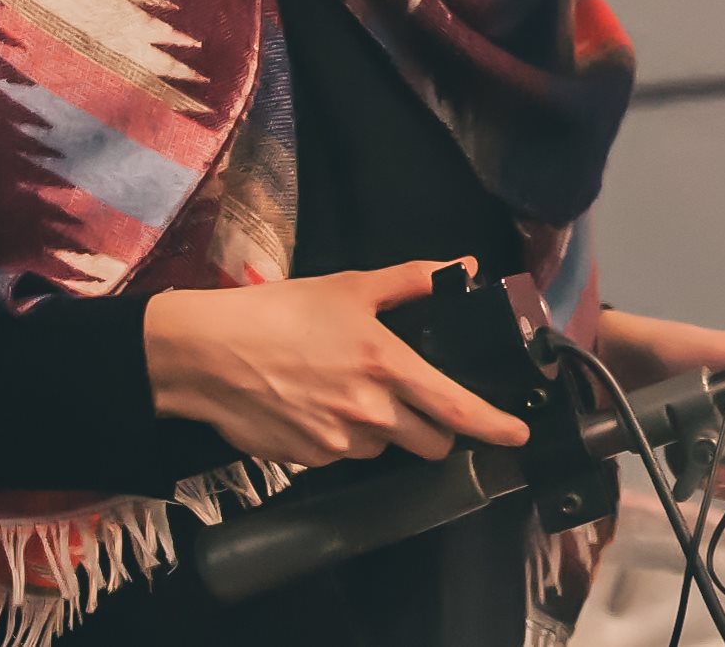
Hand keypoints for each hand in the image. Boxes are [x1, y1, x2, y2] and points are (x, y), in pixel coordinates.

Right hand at [143, 260, 532, 467]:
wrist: (207, 354)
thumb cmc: (279, 313)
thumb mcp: (350, 287)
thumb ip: (412, 281)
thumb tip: (462, 267)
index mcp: (388, 366)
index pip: (457, 409)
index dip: (495, 426)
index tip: (518, 434)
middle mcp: (370, 412)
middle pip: (430, 442)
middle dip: (434, 428)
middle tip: (417, 402)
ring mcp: (339, 441)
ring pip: (386, 448)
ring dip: (384, 430)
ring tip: (350, 391)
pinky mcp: (309, 459)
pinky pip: (345, 454)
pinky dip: (344, 437)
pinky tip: (318, 405)